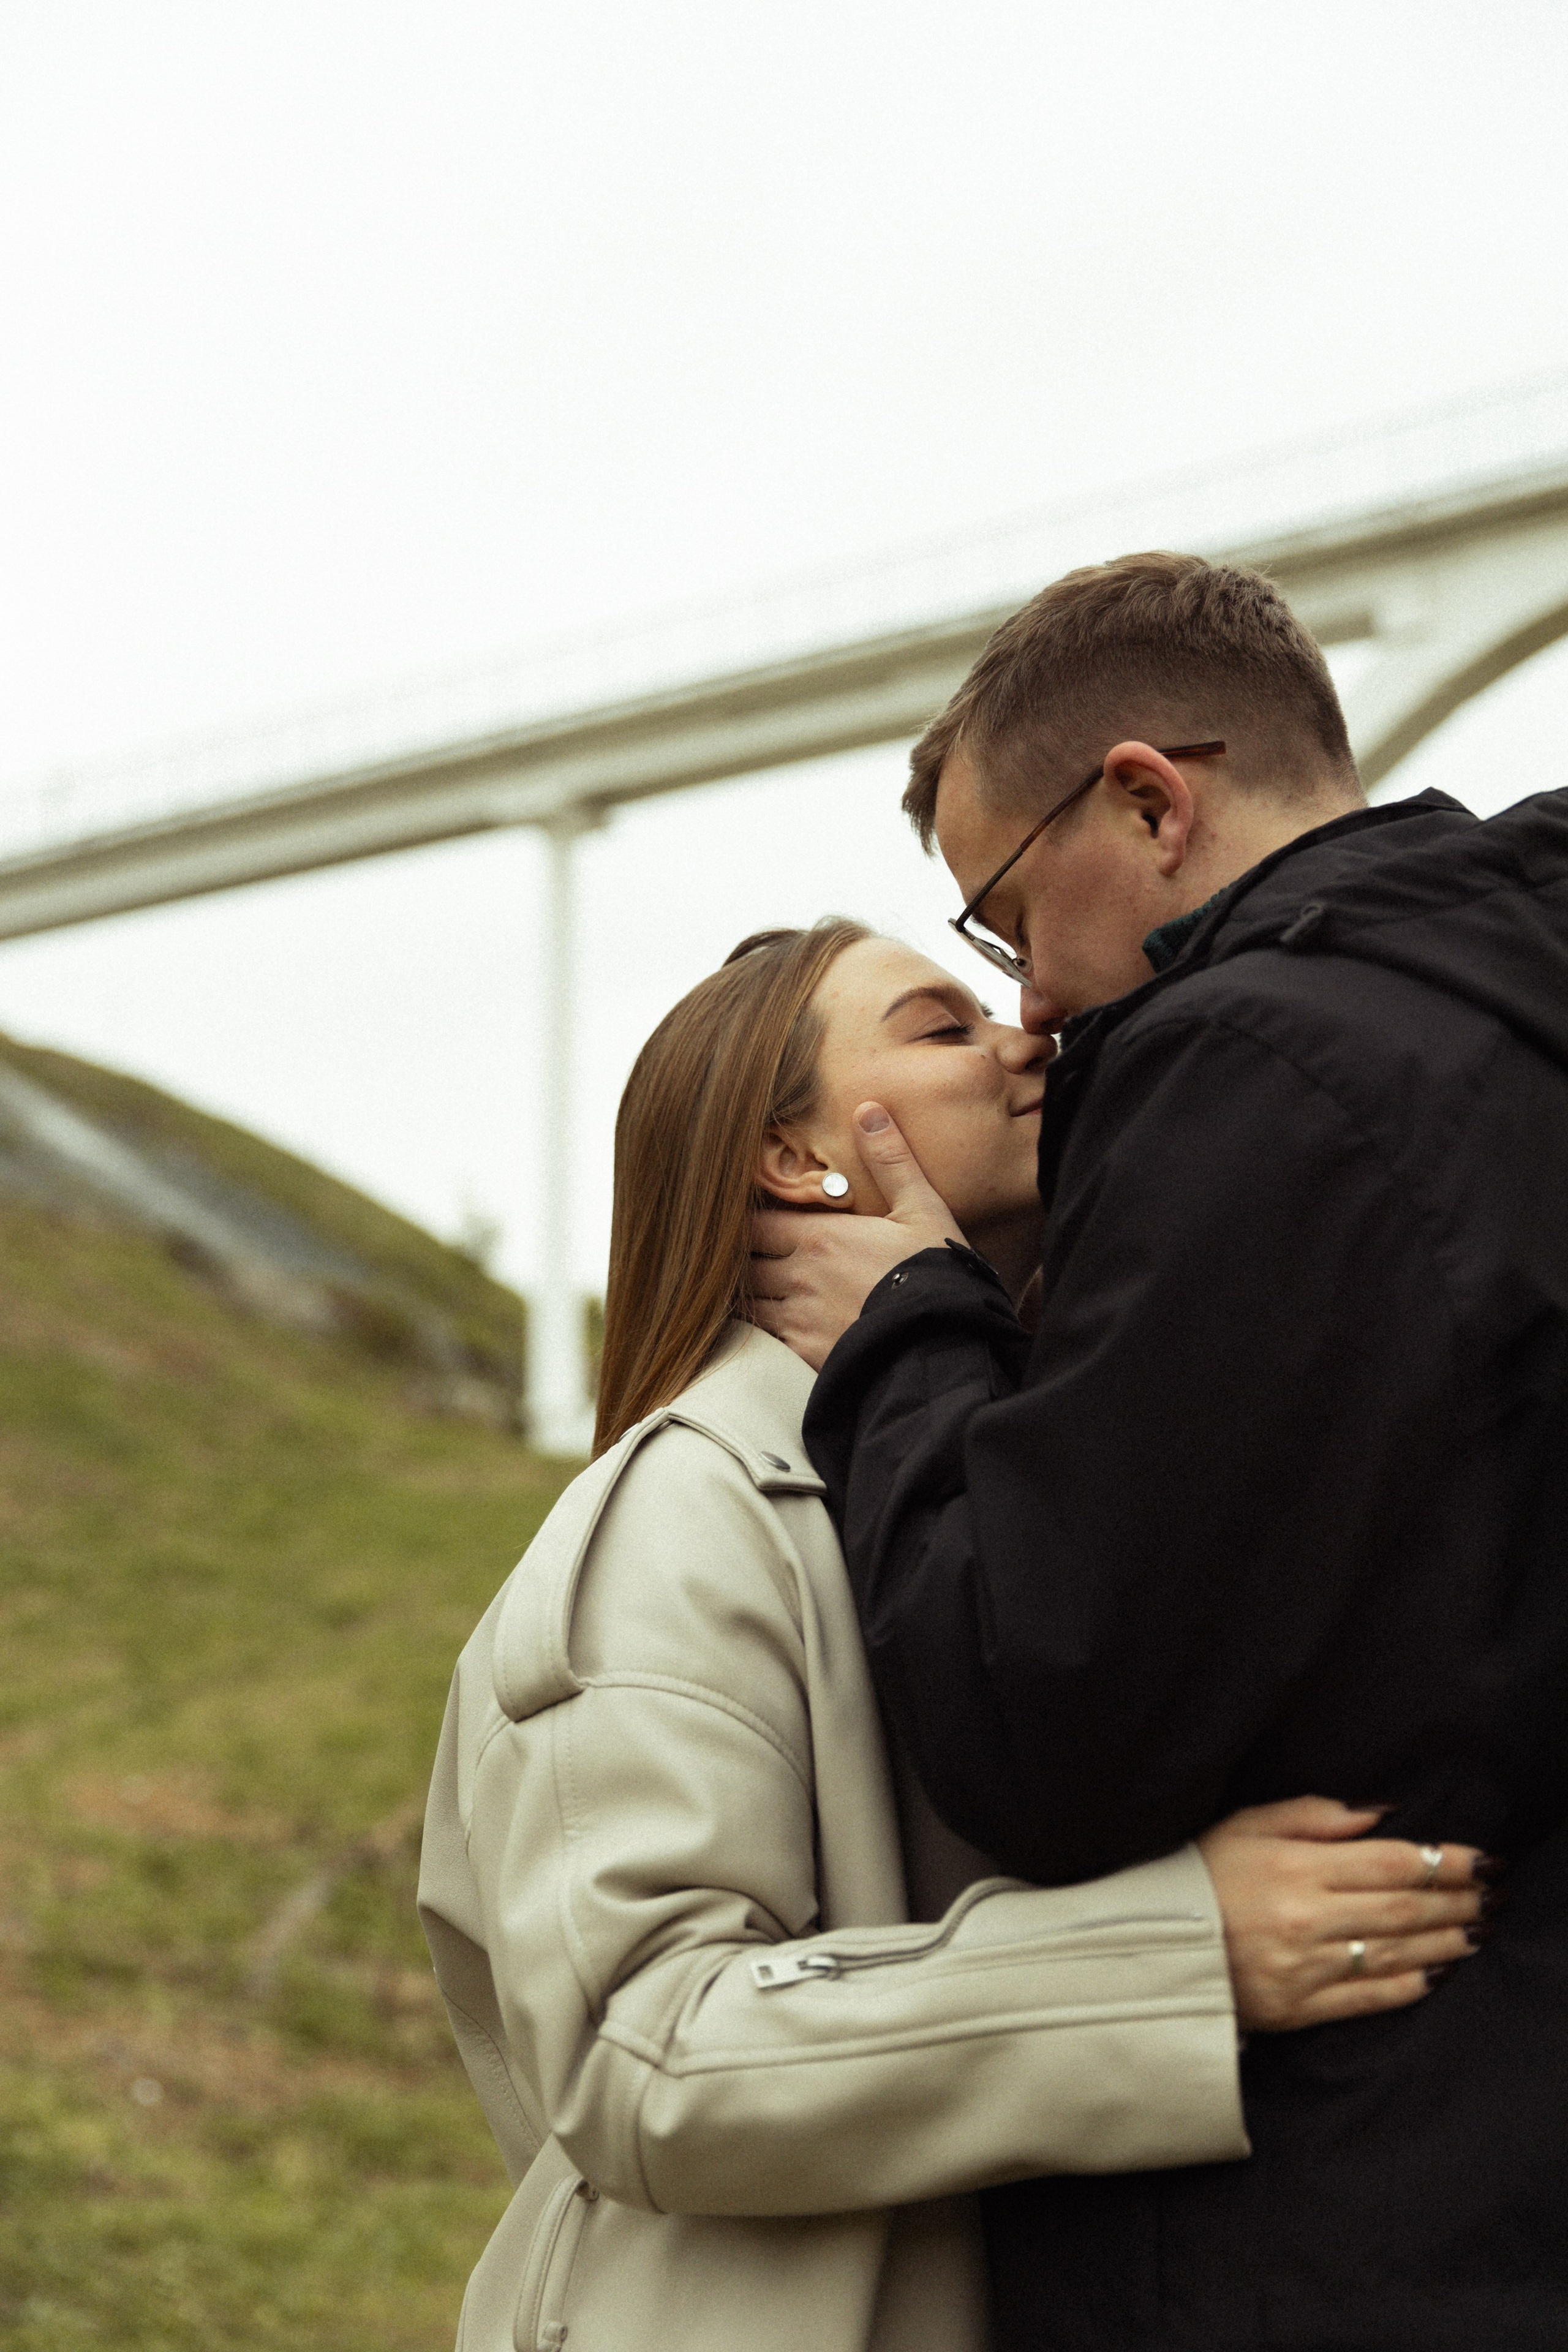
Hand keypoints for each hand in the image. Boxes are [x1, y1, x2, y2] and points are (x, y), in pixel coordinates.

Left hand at [749, 1103, 963, 1369]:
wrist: (945, 1345)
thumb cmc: (937, 1274)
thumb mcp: (922, 1210)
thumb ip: (891, 1160)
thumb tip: (868, 1109)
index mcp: (818, 1237)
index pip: (753, 1223)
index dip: (746, 1222)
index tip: (746, 1222)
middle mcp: (797, 1277)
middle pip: (743, 1266)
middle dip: (743, 1262)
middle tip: (748, 1259)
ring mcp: (798, 1321)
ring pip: (750, 1306)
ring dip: (753, 1298)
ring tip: (761, 1294)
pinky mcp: (805, 1357)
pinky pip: (766, 1344)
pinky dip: (765, 1336)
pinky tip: (778, 1332)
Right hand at [1198, 1796, 1493, 2030]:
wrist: (1145, 1944)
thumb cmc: (1195, 1874)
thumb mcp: (1244, 1824)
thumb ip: (1313, 1814)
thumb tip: (1379, 1815)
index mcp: (1296, 1867)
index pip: (1391, 1863)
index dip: (1444, 1862)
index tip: (1479, 1860)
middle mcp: (1307, 1918)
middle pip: (1403, 1908)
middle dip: (1457, 1901)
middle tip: (1493, 1895)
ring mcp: (1304, 1967)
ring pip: (1395, 1953)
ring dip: (1444, 1942)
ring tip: (1477, 1931)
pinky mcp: (1297, 2008)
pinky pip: (1367, 1997)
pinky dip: (1408, 1987)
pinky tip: (1437, 1975)